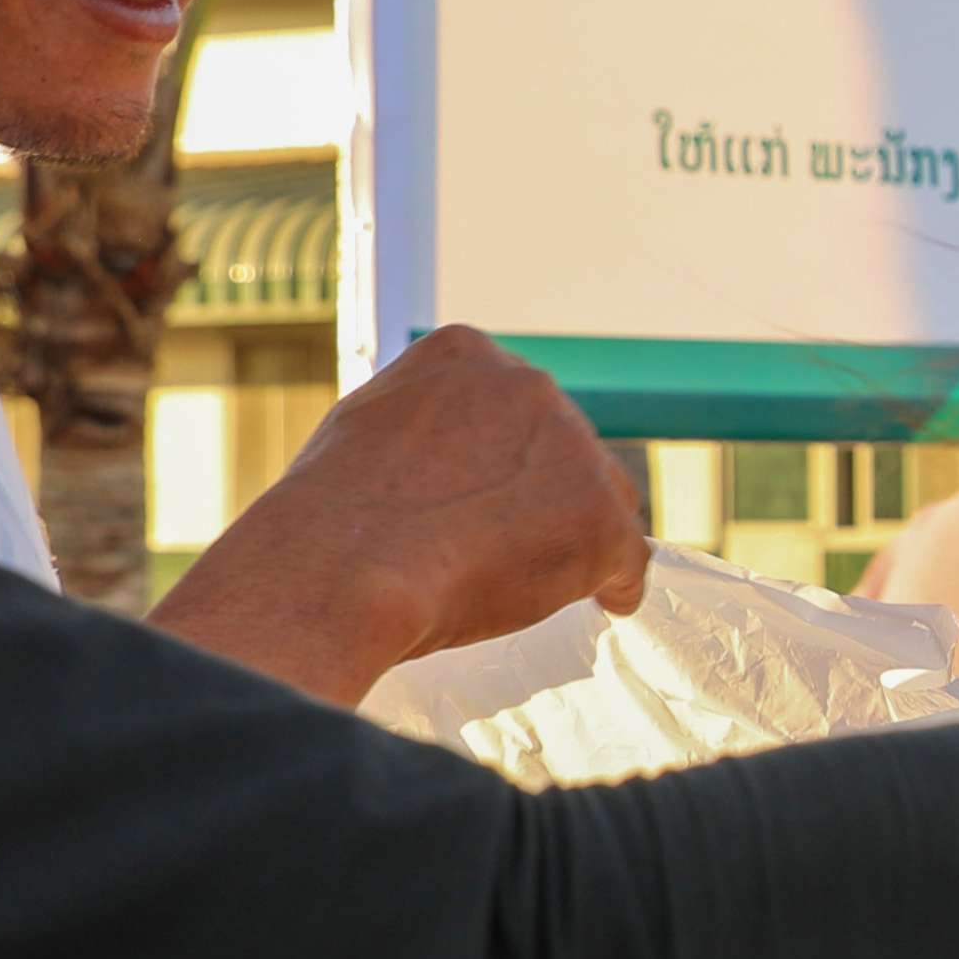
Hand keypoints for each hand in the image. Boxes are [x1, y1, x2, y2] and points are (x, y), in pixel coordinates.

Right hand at [152, 325, 647, 704]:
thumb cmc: (331, 518)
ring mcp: (571, 449)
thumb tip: (432, 452)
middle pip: (563, 446)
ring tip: (543, 578)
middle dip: (544, 492)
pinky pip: (628, 557)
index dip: (508, 454)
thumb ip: (419, 425)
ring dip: (581, 534)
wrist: (340, 569)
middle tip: (512, 544)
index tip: (494, 493)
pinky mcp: (599, 517)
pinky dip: (616, 583)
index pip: (512, 404)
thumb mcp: (364, 430)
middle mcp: (528, 385)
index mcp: (464, 355)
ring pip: (601, 498)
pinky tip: (605, 603)